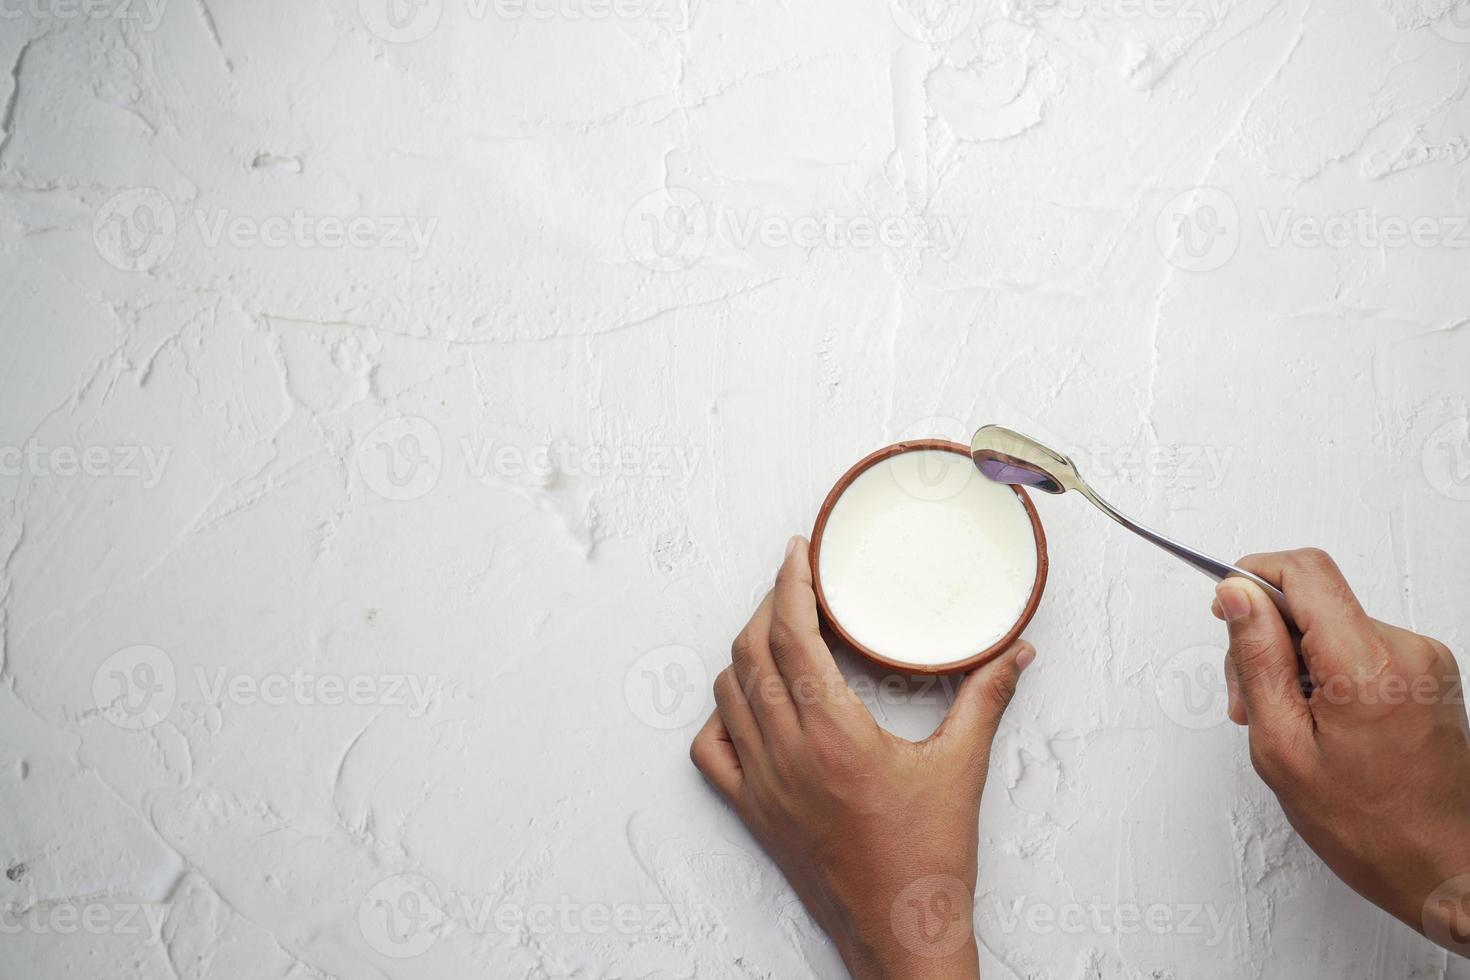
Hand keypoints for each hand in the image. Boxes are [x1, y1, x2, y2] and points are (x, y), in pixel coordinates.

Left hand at [690, 535, 1034, 979]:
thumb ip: (986, 698)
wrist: (900, 930)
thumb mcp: (962, 768)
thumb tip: (1015, 652)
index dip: (788, 582)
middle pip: (750, 651)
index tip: (797, 552)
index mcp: (835, 733)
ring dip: (746, 653)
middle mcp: (788, 753)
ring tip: (778, 633)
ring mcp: (762, 784)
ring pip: (727, 693)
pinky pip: (713, 750)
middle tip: (795, 583)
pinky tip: (752, 704)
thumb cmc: (929, 857)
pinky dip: (723, 715)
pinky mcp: (752, 812)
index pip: (790, 634)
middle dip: (767, 605)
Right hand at [1212, 548, 1469, 947]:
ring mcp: (1423, 659)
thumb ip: (1256, 659)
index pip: (1304, 571)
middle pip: (1313, 599)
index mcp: (1366, 665)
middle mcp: (1406, 649)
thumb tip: (1237, 596)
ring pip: (1332, 623)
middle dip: (1267, 637)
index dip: (1253, 578)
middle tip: (1249, 699)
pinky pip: (1358, 645)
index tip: (1227, 609)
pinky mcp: (1428, 671)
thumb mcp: (1281, 746)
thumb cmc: (1368, 826)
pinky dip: (1327, 671)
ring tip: (1288, 721)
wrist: (1442, 866)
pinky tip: (1320, 720)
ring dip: (1295, 660)